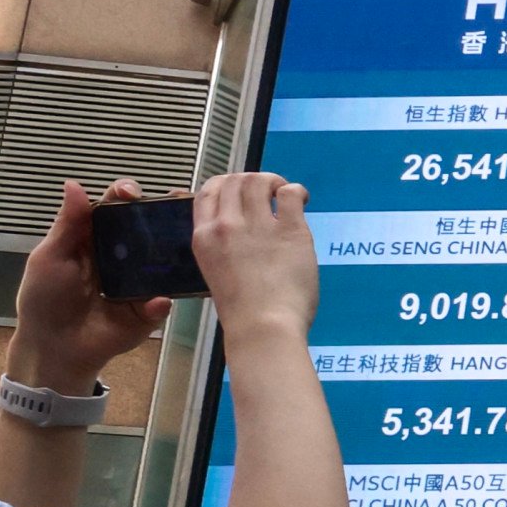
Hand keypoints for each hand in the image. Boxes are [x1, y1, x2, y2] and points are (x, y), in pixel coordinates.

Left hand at [7, 178, 171, 393]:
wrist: (54, 346)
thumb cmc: (45, 299)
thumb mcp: (50, 257)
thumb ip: (68, 224)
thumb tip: (74, 183)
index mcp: (95, 239)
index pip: (115, 208)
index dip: (125, 194)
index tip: (130, 192)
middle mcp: (122, 256)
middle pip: (147, 227)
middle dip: (163, 212)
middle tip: (176, 202)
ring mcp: (139, 283)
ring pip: (164, 260)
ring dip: (177, 248)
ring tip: (189, 239)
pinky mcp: (149, 311)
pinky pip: (162, 302)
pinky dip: (160, 301)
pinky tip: (156, 300)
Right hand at [191, 171, 318, 344]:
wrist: (263, 327)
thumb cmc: (244, 311)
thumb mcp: (216, 272)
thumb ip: (223, 247)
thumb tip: (240, 231)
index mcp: (204, 237)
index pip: (208, 191)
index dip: (226, 183)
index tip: (240, 190)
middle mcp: (227, 226)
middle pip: (235, 180)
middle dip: (252, 180)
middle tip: (268, 190)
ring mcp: (258, 226)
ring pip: (260, 181)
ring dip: (274, 181)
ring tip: (283, 193)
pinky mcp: (289, 230)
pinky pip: (290, 193)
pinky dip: (297, 191)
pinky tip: (302, 200)